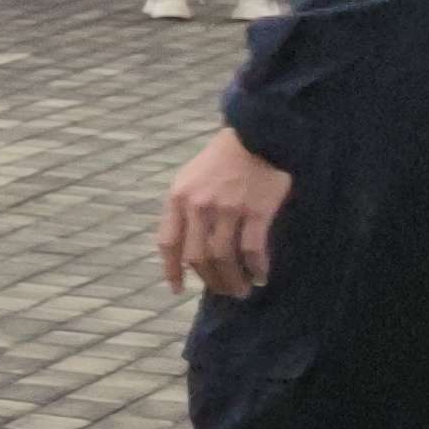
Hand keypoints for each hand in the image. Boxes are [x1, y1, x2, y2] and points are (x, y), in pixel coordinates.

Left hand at [161, 127, 291, 298]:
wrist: (255, 137)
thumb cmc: (221, 160)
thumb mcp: (189, 180)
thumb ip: (184, 209)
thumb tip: (185, 248)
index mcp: (178, 198)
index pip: (168, 243)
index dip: (170, 270)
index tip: (176, 289)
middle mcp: (198, 206)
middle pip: (197, 257)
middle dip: (210, 280)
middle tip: (224, 292)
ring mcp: (227, 209)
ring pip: (224, 258)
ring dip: (232, 280)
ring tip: (241, 290)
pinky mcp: (256, 210)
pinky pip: (252, 249)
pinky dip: (256, 268)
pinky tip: (260, 276)